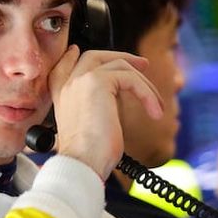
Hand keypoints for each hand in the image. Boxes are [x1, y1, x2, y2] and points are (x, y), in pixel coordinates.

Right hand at [49, 45, 162, 179]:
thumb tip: (117, 97)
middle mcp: (67, 84)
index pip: (65, 65)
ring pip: (119, 66)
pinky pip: (131, 79)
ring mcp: (81, 80)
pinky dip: (148, 94)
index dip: (76, 56)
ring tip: (155, 104)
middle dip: (120, 56)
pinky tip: (155, 112)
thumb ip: (97, 105)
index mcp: (61, 94)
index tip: (91, 54)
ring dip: (144, 84)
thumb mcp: (90, 125)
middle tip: (142, 65)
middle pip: (94, 56)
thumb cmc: (88, 155)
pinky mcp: (97, 82)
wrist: (82, 163)